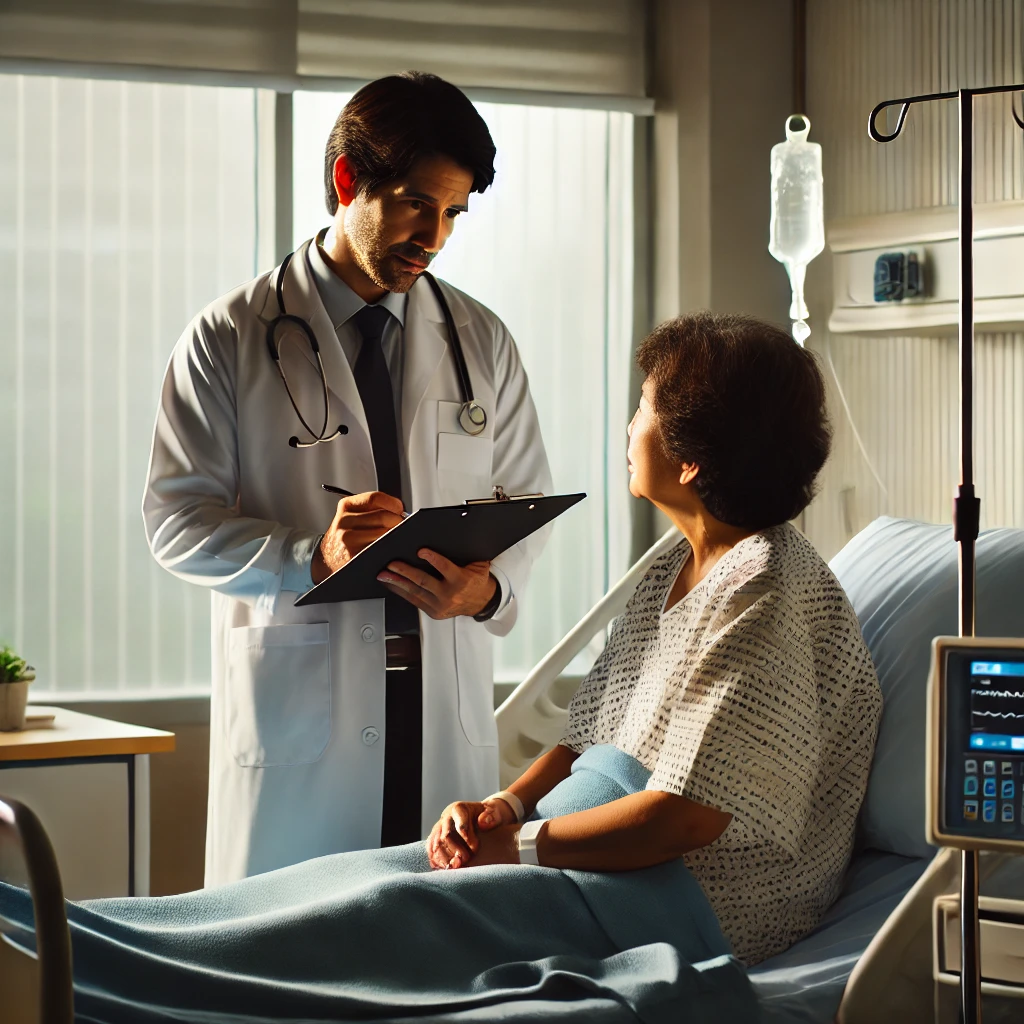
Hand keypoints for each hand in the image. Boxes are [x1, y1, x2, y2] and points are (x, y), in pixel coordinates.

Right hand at [312, 491, 403, 583]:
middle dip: (397, 521)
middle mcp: (345, 521)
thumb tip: (400, 510)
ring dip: (394, 536)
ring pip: (384, 533)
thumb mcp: (353, 515)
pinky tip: (386, 548)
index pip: (375, 498)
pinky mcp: (354, 555)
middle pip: (383, 516)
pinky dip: (388, 548)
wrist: (328, 558)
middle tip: (400, 526)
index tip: (399, 509)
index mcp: (347, 506)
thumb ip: (372, 508)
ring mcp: (348, 539)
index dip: (393, 503)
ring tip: (393, 538)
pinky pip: (380, 549)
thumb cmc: (347, 535)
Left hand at [377, 549, 496, 619]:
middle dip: (405, 572)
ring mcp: (440, 605)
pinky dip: (401, 592)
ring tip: (385, 575)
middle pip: (423, 581)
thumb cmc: (477, 581)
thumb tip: (450, 538)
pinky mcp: (433, 612)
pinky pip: (414, 601)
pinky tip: (392, 585)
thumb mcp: (477, 566)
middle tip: (392, 564)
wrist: (481, 603)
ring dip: (398, 582)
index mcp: (461, 580)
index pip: (445, 568)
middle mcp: (449, 595)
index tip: (421, 551)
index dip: (433, 559)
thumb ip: (465, 555)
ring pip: (415, 592)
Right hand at [427, 796, 519, 868]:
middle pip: (444, 835)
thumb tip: (482, 823)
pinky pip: (431, 851)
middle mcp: (446, 818)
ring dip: (444, 858)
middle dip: (454, 849)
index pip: (457, 818)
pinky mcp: (435, 840)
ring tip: (457, 866)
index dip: (464, 831)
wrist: (479, 819)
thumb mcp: (494, 811)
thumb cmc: (488, 816)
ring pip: (435, 844)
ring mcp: (438, 830)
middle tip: (466, 859)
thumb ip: (492, 816)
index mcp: (458, 809)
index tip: (473, 846)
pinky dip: (436, 861)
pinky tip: (446, 868)